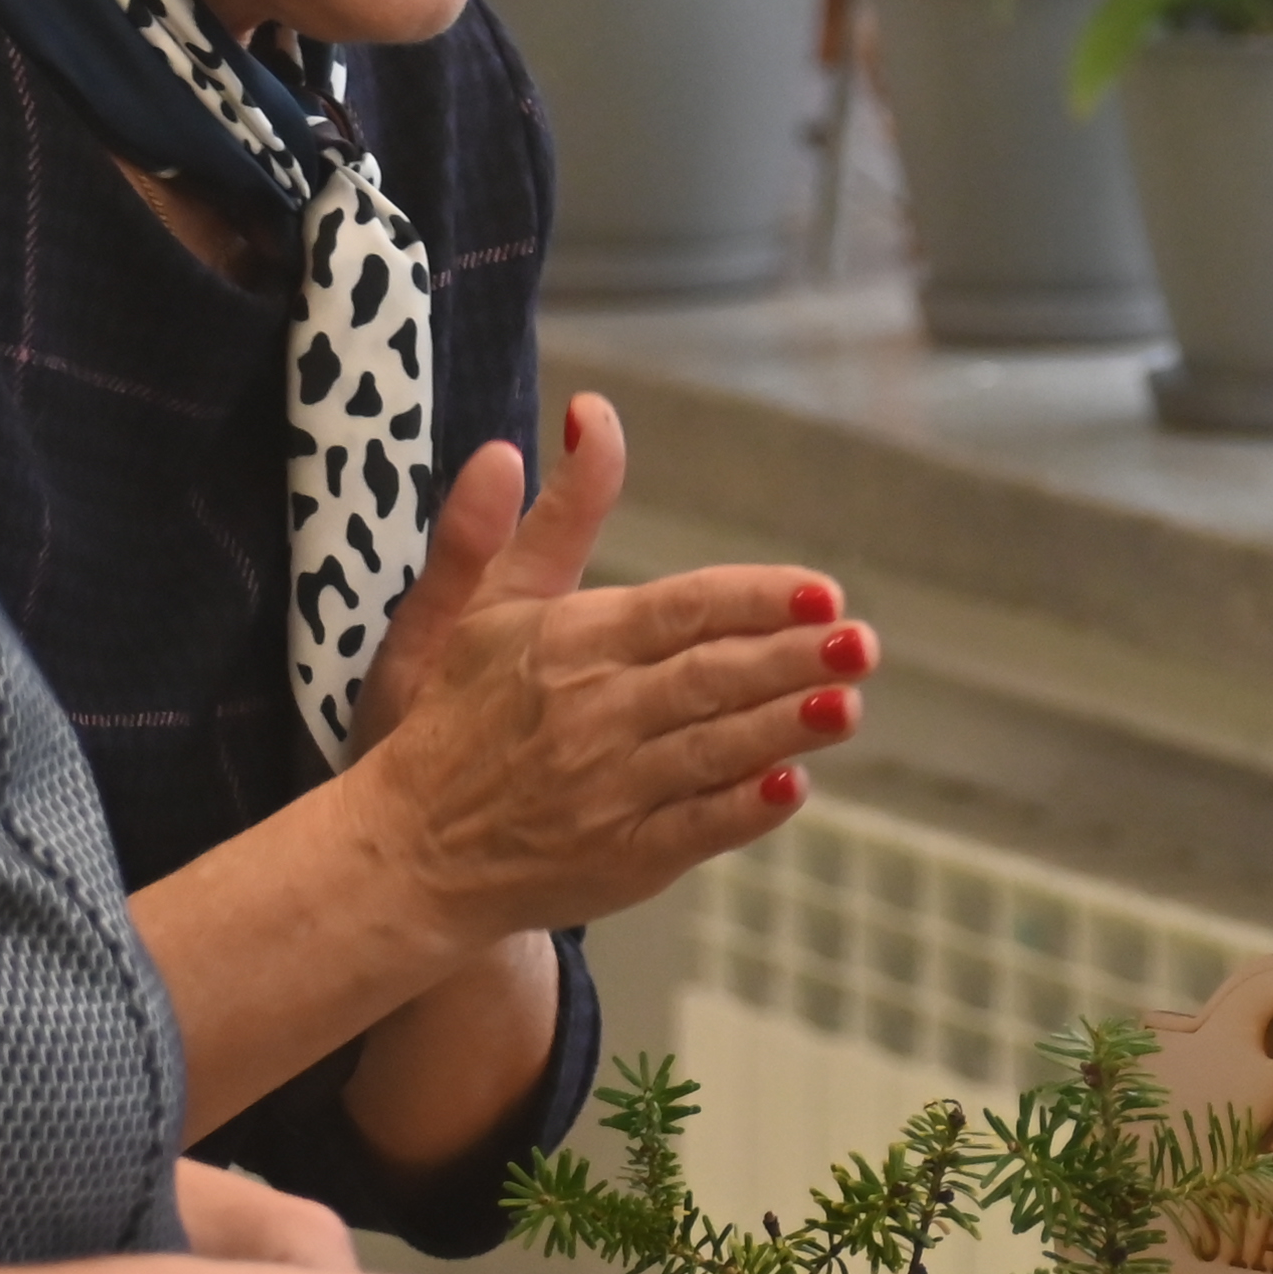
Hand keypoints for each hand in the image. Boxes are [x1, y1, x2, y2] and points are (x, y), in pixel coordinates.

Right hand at [351, 393, 867, 942]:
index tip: (821, 592)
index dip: (756, 599)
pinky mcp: (621, 859)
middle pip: (709, 677)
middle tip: (862, 642)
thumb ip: (554, 514)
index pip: (681, 609)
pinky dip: (744, 808)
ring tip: (848, 704)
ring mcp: (607, 791)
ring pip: (712, 749)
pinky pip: (695, 829)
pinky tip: (794, 784)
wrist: (410, 850)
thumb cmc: (460, 713)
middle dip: (790, 660)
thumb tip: (592, 414)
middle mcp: (591, 713)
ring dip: (783, 727)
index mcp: (569, 643)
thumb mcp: (492, 603)